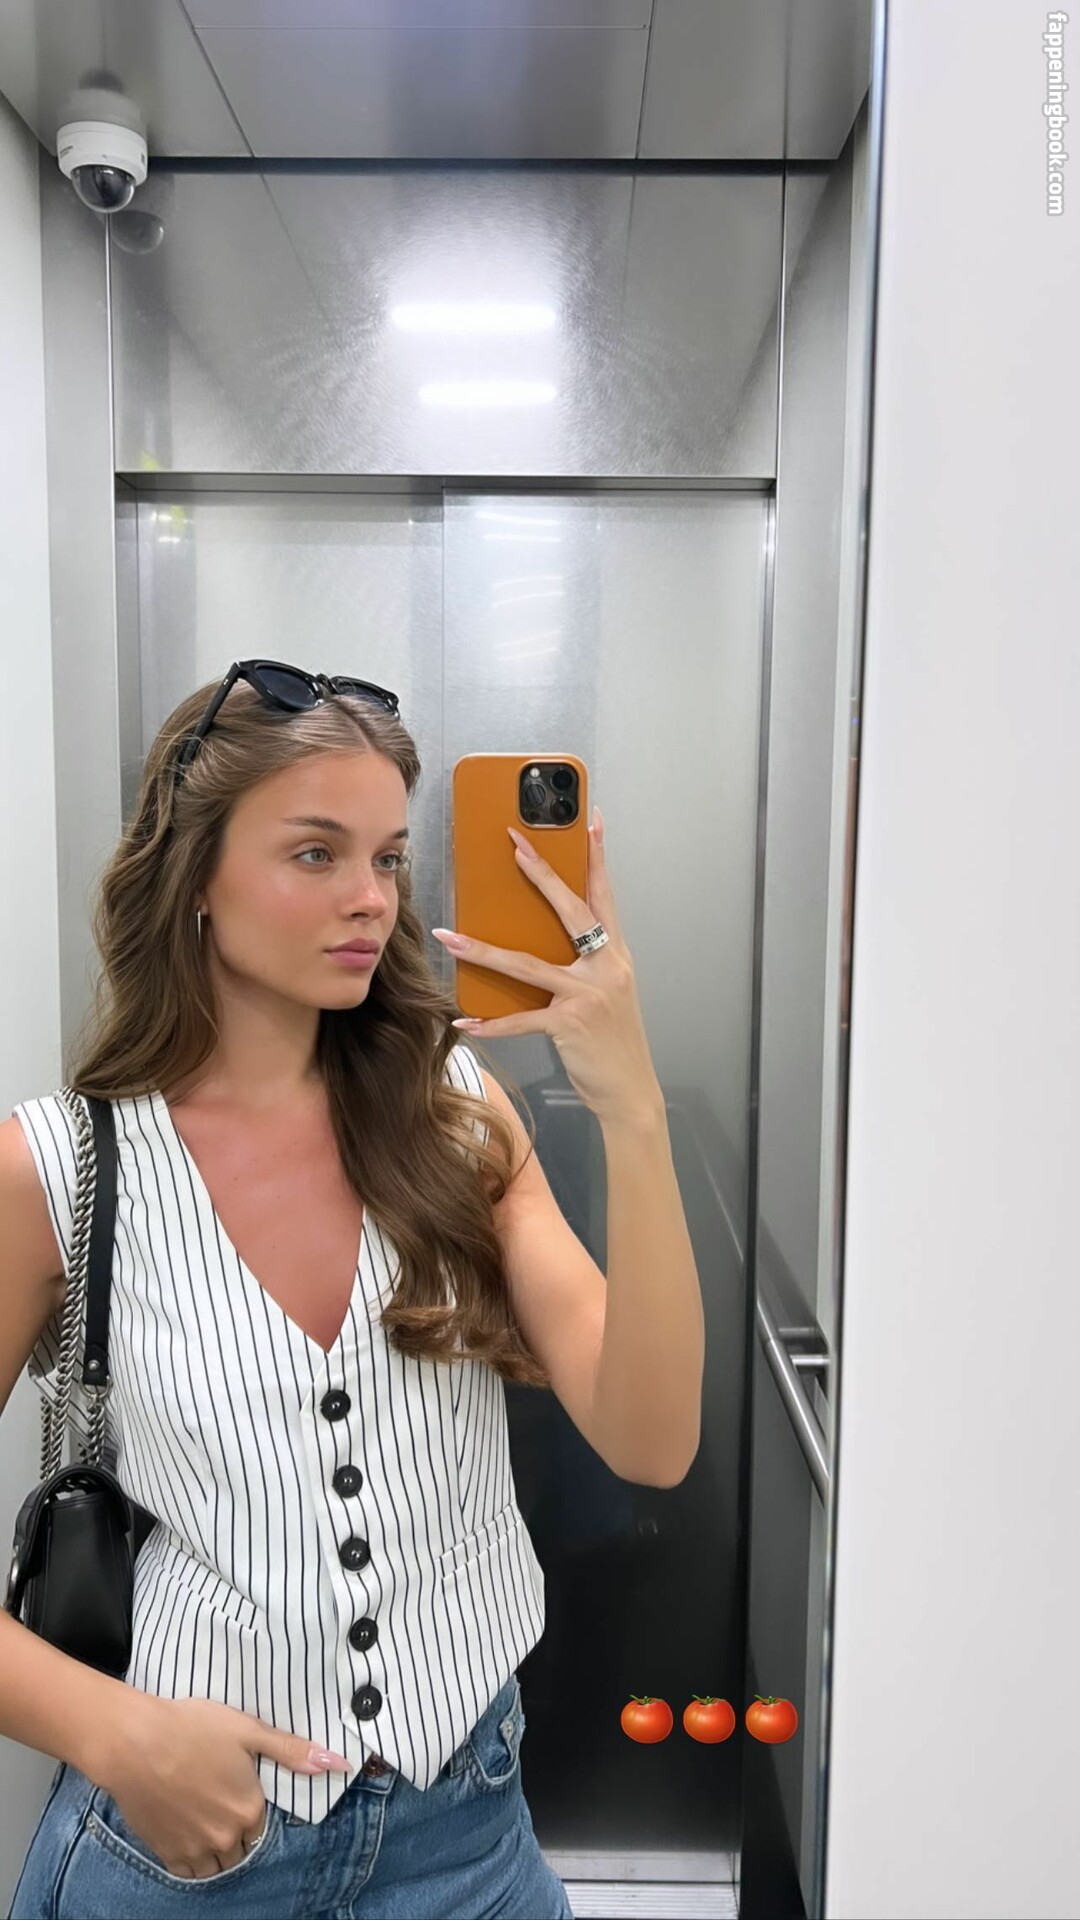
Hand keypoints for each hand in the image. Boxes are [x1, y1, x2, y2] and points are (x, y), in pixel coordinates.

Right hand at [96, 1691, 350, 1880]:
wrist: (137, 1743)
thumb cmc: (193, 1729)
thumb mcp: (248, 1731)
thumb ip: (292, 1750)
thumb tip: (339, 1763)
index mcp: (250, 1808)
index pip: (259, 1823)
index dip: (247, 1805)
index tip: (231, 1787)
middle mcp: (227, 1837)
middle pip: (240, 1846)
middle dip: (233, 1829)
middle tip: (213, 1799)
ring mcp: (196, 1849)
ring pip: (216, 1864)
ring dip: (214, 1848)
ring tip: (200, 1817)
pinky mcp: (168, 1854)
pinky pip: (189, 1871)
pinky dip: (191, 1858)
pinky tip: (183, 1830)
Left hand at [432, 806, 661, 1125]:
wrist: (632, 1091)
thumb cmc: (615, 1043)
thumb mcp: (607, 994)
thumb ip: (582, 967)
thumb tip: (540, 946)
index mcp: (615, 956)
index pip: (605, 895)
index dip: (598, 856)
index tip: (592, 820)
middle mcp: (607, 967)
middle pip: (571, 910)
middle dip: (541, 873)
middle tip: (515, 844)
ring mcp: (589, 994)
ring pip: (527, 964)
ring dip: (483, 950)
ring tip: (449, 937)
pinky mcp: (570, 1024)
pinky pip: (521, 1019)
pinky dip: (491, 1024)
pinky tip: (465, 1022)